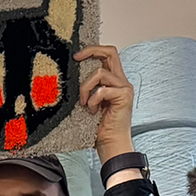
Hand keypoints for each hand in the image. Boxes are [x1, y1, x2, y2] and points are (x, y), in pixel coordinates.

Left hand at [76, 46, 136, 160]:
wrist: (110, 144)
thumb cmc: (99, 127)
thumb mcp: (89, 102)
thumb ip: (87, 88)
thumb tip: (71, 76)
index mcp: (114, 81)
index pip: (108, 55)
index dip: (93, 50)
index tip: (76, 56)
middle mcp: (121, 81)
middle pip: (111, 52)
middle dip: (91, 51)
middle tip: (76, 58)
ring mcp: (124, 88)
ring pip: (100, 73)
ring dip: (86, 88)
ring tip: (85, 104)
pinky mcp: (124, 96)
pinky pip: (102, 90)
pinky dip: (93, 101)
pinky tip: (92, 112)